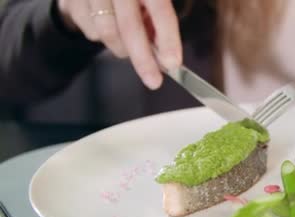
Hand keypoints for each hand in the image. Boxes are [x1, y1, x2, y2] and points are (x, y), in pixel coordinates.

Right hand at [56, 0, 181, 88]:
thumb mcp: (150, 1)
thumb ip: (159, 22)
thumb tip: (166, 56)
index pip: (161, 11)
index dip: (168, 39)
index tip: (172, 63)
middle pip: (130, 27)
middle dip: (143, 59)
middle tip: (154, 81)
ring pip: (108, 33)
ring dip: (123, 49)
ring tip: (131, 45)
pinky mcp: (72, 2)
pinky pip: (91, 32)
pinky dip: (105, 40)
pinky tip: (111, 28)